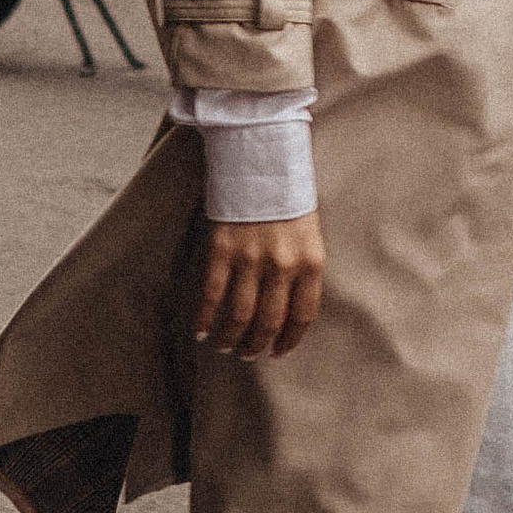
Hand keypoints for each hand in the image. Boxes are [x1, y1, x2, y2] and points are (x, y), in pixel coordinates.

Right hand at [195, 211, 325, 361]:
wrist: (262, 159)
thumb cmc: (288, 199)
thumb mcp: (309, 235)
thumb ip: (302, 272)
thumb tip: (287, 316)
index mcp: (311, 262)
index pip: (302, 316)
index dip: (288, 341)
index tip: (277, 352)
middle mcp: (283, 264)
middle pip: (269, 322)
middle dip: (256, 345)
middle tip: (247, 353)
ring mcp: (250, 257)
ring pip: (239, 315)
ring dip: (231, 338)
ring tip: (225, 346)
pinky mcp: (222, 248)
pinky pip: (212, 294)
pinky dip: (205, 318)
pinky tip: (201, 331)